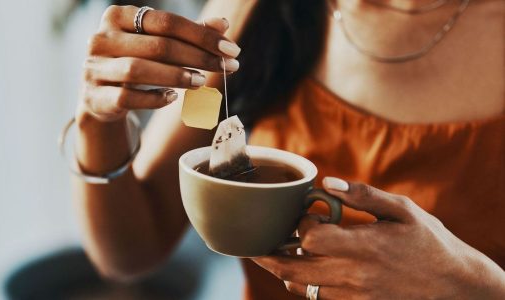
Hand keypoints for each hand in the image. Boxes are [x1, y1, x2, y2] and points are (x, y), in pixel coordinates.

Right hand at [79, 5, 240, 120]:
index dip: (202, 36)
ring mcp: (95, 68)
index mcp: (118, 17)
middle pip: (157, 46)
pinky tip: (173, 97)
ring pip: (138, 70)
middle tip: (225, 67)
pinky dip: (153, 98)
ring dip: (176, 76)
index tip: (231, 50)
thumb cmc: (135, 61)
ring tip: (201, 81)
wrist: (100, 96)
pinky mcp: (95, 96)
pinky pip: (127, 97)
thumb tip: (223, 24)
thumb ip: (188, 34)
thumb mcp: (158, 44)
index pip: (166, 22)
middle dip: (197, 57)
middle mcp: (102, 39)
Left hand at [253, 177, 504, 299]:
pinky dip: (305, 285)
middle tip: (255, 246)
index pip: (310, 237)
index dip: (299, 224)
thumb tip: (329, 182)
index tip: (305, 214)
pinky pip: (319, 298)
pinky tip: (305, 270)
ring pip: (302, 287)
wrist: (454, 285)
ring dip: (284, 271)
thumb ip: (363, 196)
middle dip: (268, 256)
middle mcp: (354, 274)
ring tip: (275, 255)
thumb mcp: (403, 210)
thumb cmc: (429, 241)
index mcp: (364, 245)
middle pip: (293, 269)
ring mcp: (354, 294)